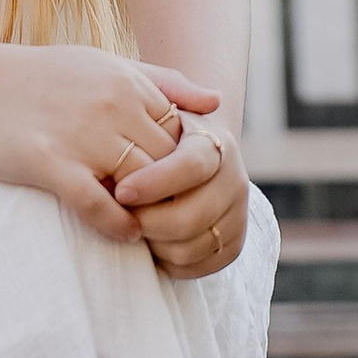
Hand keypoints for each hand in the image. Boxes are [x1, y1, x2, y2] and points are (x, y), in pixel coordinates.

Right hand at [0, 43, 222, 242]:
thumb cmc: (42, 78)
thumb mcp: (104, 64)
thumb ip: (162, 82)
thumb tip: (217, 102)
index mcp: (125, 79)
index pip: (181, 133)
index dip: (185, 167)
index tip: (182, 189)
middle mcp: (109, 103)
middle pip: (167, 163)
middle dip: (174, 197)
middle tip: (176, 224)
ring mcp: (79, 134)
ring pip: (140, 187)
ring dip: (151, 215)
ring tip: (154, 233)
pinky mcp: (49, 162)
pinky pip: (97, 205)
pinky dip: (117, 226)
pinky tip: (122, 233)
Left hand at [109, 108, 253, 279]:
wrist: (181, 156)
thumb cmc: (156, 128)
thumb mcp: (158, 103)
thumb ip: (170, 89)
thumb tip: (212, 98)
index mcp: (217, 144)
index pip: (192, 166)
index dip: (156, 182)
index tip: (122, 192)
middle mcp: (235, 180)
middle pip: (190, 215)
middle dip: (148, 220)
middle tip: (120, 215)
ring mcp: (237, 215)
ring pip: (189, 246)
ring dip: (153, 242)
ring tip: (131, 225)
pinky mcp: (232, 247)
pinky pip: (195, 267)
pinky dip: (167, 261)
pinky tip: (150, 242)